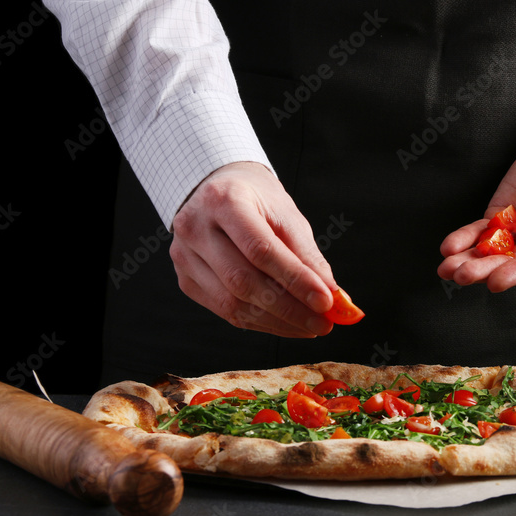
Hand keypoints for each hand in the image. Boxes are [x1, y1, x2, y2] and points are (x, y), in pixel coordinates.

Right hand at [169, 161, 336, 336]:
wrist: (216, 190)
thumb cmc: (257, 201)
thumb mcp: (287, 215)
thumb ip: (307, 255)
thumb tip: (331, 297)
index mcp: (224, 200)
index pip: (261, 250)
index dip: (296, 279)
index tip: (327, 302)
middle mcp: (195, 227)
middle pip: (242, 281)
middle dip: (289, 309)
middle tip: (323, 323)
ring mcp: (184, 256)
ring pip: (232, 303)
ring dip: (277, 322)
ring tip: (309, 326)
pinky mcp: (186, 280)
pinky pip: (225, 311)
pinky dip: (260, 323)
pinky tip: (285, 324)